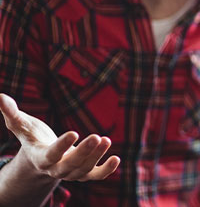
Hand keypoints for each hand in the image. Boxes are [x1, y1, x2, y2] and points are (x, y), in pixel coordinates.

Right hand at [0, 93, 119, 181]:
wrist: (43, 158)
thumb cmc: (33, 138)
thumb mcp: (22, 126)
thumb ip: (12, 114)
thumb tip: (0, 96)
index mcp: (41, 158)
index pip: (51, 155)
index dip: (62, 146)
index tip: (74, 132)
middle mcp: (57, 169)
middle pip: (71, 165)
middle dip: (84, 152)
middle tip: (97, 137)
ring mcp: (72, 173)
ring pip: (85, 170)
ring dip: (97, 156)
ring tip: (106, 139)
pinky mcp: (85, 173)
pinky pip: (96, 176)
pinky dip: (107, 170)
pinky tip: (116, 158)